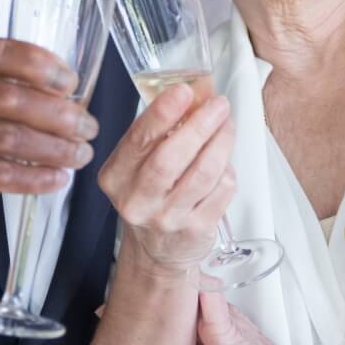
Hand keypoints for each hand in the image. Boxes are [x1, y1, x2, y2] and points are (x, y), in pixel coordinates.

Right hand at [0, 37, 97, 240]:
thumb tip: (64, 88)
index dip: (43, 66)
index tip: (71, 83)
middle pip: (11, 99)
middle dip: (60, 115)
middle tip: (88, 126)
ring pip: (11, 139)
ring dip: (56, 148)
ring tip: (81, 153)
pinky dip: (35, 177)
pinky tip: (58, 178)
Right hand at [98, 83, 235, 273]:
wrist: (156, 253)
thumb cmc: (150, 196)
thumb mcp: (136, 166)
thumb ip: (155, 134)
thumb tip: (191, 96)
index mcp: (116, 177)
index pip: (138, 140)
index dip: (162, 112)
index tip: (183, 91)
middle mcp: (137, 201)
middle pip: (171, 157)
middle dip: (199, 125)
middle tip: (218, 105)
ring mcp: (167, 219)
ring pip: (202, 173)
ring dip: (221, 141)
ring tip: (227, 124)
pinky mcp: (195, 230)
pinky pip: (221, 191)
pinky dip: (227, 168)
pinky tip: (224, 159)